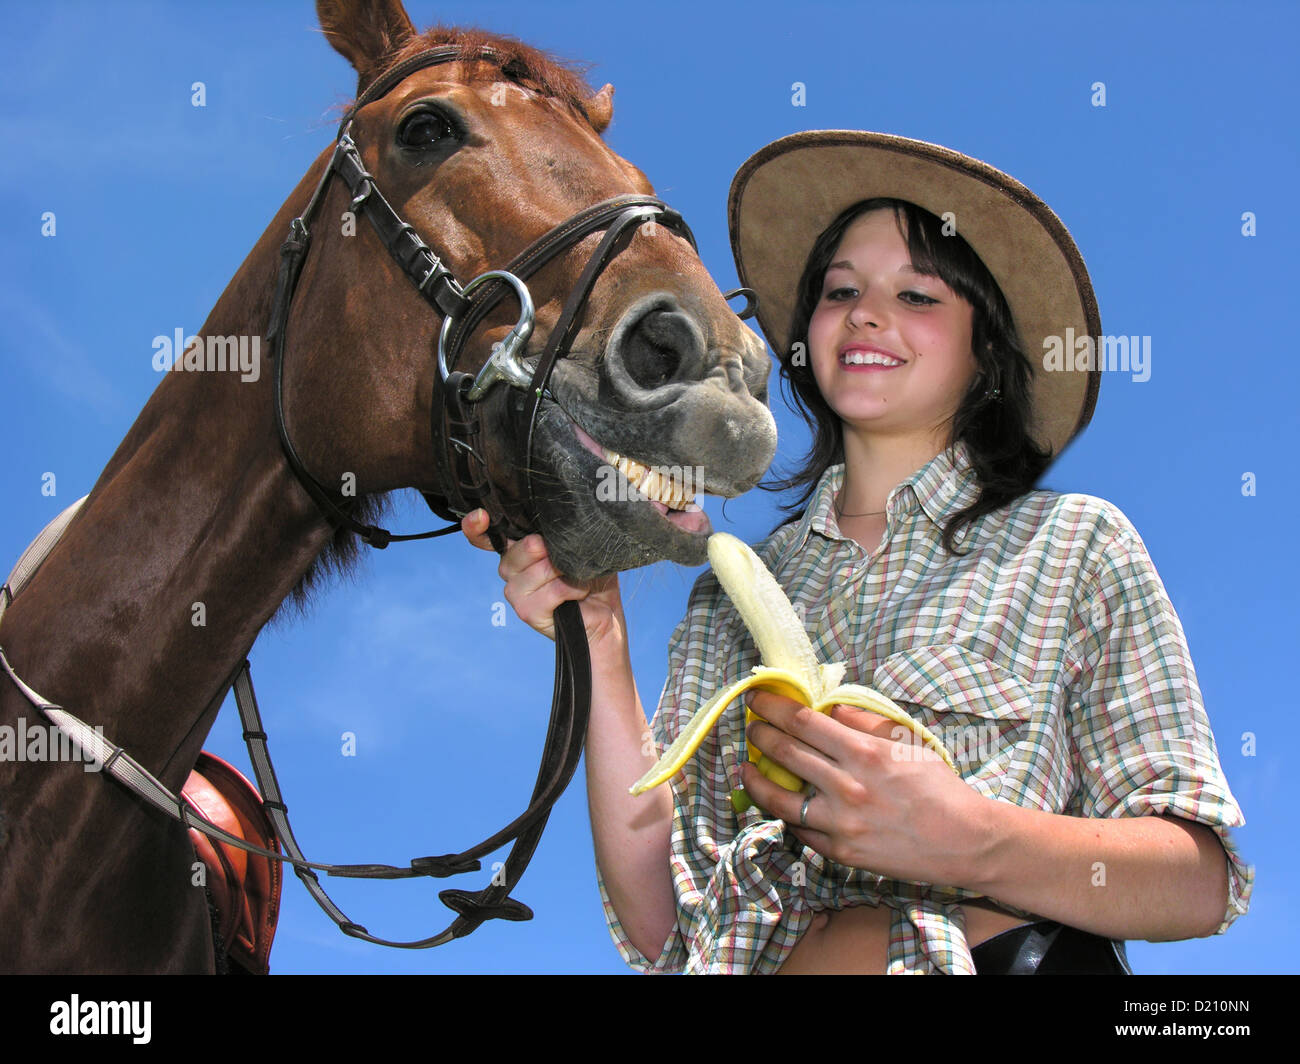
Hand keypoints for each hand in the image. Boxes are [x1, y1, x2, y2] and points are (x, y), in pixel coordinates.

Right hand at [460, 509, 625, 648]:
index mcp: (517, 551)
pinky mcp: (527, 612)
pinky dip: (574, 588)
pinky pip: (554, 590)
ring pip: (540, 568)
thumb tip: (552, 525)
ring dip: (568, 571)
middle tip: (569, 560)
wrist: (605, 616)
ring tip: (578, 578)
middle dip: (553, 549)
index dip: (475, 525)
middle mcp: (510, 570)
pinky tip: (580, 592)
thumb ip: (558, 533)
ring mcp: (515, 593)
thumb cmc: (591, 578)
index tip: (481, 515)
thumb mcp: (578, 547)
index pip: (483, 537)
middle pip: (523, 547)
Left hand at [739, 689, 993, 888]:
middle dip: (760, 736)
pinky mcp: (840, 852)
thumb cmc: (939, 787)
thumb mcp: (906, 742)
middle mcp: (847, 787)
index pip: (802, 722)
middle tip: (751, 729)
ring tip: (746, 768)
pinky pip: (799, 830)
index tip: (757, 700)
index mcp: (864, 753)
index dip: (773, 708)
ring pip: (780, 798)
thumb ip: (865, 722)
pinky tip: (779, 803)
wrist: (964, 841)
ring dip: (756, 779)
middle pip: (786, 753)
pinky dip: (785, 814)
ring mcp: (840, 823)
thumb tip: (829, 706)